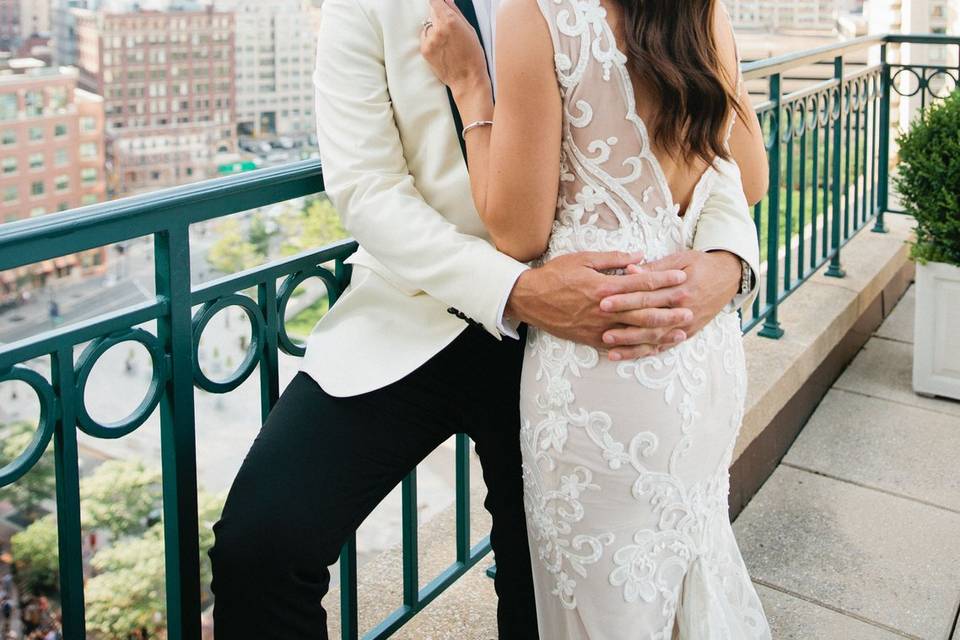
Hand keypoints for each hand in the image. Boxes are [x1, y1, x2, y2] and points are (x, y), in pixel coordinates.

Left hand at [420, 0, 489, 99]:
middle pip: (432, 11)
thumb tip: (447, 0)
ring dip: (435, 29)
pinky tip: (443, 49)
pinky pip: (425, 38)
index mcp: (450, 21)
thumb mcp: (470, 30)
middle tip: (450, 27)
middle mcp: (437, 29)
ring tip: (448, 42)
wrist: (467, 80)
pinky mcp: (425, 50)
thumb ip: (456, 12)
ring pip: (428, 25)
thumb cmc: (473, 57)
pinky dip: (431, 40)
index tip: (440, 3)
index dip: (438, 2)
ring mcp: (429, 41)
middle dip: (439, 15)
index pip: (435, 1)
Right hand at [506, 252, 692, 352]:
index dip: (663, 280)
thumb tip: (640, 256)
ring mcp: (598, 327)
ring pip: (635, 332)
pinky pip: (620, 346)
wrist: (529, 299)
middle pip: (644, 310)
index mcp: (604, 286)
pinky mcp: (591, 340)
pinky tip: (654, 347)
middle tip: (690, 308)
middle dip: (669, 310)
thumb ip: (614, 259)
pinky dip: (638, 348)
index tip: (681, 278)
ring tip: (680, 331)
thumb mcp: (583, 258)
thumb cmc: (555, 275)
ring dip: (660, 332)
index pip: (641, 283)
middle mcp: (604, 309)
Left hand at [600, 250, 741, 359]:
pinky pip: (662, 347)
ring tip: (607, 343)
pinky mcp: (685, 334)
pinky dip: (642, 352)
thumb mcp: (680, 259)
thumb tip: (630, 270)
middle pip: (648, 318)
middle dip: (622, 320)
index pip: (647, 295)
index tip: (603, 299)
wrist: (728, 277)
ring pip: (653, 338)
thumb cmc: (700, 264)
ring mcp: (685, 325)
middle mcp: (683, 310)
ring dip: (629, 342)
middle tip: (599, 320)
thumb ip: (655, 269)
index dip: (624, 298)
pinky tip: (624, 355)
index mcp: (680, 289)